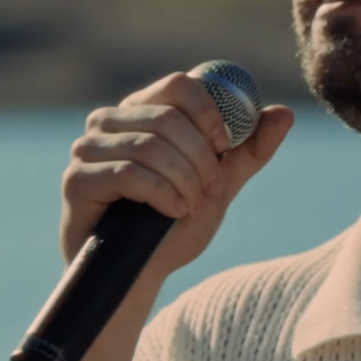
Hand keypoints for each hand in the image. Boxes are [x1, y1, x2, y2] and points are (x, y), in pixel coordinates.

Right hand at [61, 71, 294, 278]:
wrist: (140, 275)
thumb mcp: (219, 185)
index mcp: (142, 111)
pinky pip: (129, 173)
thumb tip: (284, 113)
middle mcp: (109, 121)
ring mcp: (87, 149)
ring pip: (151, 146)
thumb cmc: (173, 226)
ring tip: (191, 206)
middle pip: (168, 117)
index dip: (210, 112)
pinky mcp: (76, 180)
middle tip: (212, 189)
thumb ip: (248, 151)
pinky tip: (173, 212)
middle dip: (201, 158)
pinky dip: (163, 194)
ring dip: (185, 180)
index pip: (179, 85)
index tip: (225, 146)